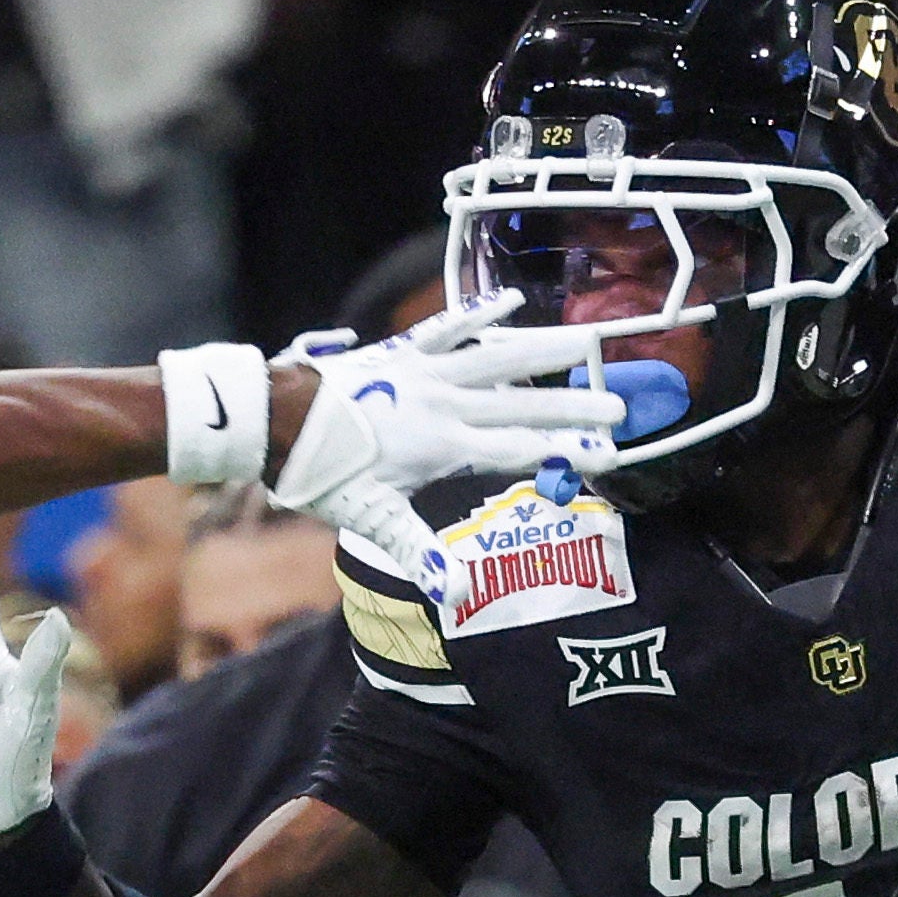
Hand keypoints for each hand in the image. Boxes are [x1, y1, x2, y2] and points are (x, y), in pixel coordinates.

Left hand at [275, 313, 625, 521]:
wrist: (276, 418)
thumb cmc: (323, 474)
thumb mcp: (371, 519)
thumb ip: (418, 551)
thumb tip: (455, 594)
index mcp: (443, 444)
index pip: (520, 448)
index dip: (568, 450)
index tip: (611, 452)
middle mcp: (443, 401)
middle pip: (522, 401)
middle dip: (575, 403)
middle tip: (621, 405)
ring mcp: (425, 370)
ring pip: (497, 356)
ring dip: (545, 348)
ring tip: (590, 338)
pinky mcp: (404, 352)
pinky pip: (449, 328)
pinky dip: (479, 313)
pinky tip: (510, 302)